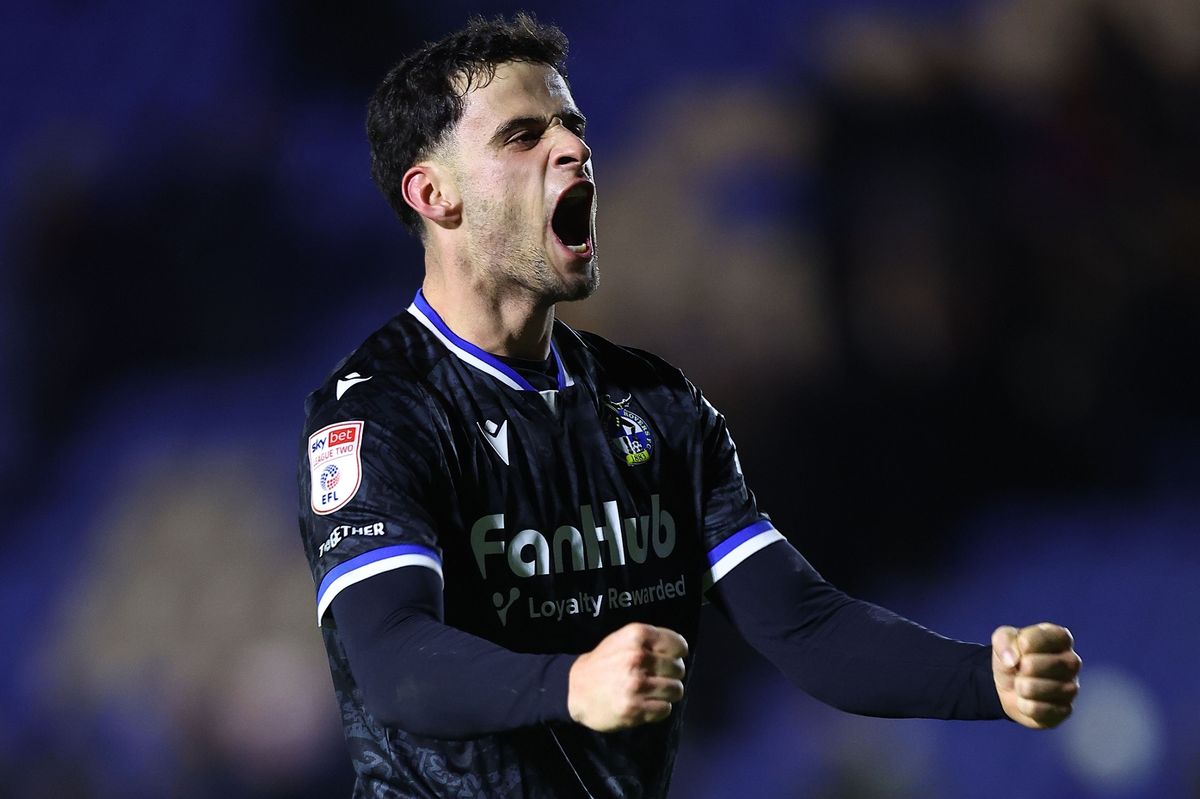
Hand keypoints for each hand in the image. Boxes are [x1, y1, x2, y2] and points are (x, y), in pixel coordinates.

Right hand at [568, 623, 687, 731]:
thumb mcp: (622, 639)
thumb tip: (681, 651)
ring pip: (676, 690)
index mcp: (636, 636)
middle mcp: (638, 657)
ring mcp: (636, 684)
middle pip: (678, 669)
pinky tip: (647, 704)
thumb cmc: (603, 662)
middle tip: (657, 678)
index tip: (670, 659)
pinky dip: (659, 708)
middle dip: (672, 675)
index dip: (677, 654)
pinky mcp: (634, 709)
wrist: (575, 689)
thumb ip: (650, 640)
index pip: (678, 645)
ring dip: (668, 693)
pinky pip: (665, 709)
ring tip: (653, 692)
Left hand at [992, 622, 1080, 728]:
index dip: (1027, 642)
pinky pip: (1043, 710)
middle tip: (1019, 668)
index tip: (1020, 646)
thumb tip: (1012, 659)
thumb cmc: (1012, 656)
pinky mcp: (1065, 710)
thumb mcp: (1002, 639)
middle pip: (1051, 665)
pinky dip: (1026, 706)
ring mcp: (1071, 688)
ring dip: (1024, 688)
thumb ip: (1004, 640)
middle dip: (1025, 668)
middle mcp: (1072, 662)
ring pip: (1049, 689)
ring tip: (1020, 684)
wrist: (1008, 686)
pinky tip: (1025, 700)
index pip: (1049, 637)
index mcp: (1061, 638)